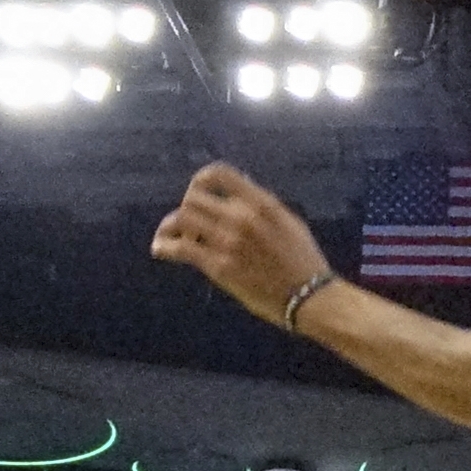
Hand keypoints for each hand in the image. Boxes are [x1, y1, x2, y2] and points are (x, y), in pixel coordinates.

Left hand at [152, 164, 332, 329]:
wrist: (310, 295)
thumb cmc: (304, 260)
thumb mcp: (289, 222)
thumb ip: (262, 208)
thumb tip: (235, 197)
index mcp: (262, 203)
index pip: (218, 174)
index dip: (200, 181)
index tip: (199, 194)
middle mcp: (242, 217)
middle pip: (193, 198)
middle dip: (186, 208)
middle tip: (191, 224)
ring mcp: (228, 241)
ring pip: (181, 219)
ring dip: (172, 227)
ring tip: (176, 237)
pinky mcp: (218, 266)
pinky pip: (179, 248)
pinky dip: (163, 246)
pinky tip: (161, 250)